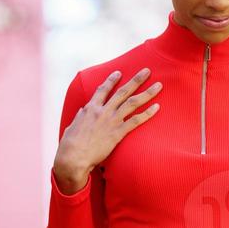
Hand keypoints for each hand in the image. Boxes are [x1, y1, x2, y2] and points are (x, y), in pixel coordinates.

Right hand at [53, 67, 161, 192]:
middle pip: (123, 91)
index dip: (112, 80)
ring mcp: (111, 121)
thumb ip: (80, 116)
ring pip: (133, 102)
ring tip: (159, 85)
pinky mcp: (117, 133)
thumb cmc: (70, 144)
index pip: (103, 89)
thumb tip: (82, 111)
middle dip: (136, 80)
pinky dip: (147, 113)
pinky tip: (157, 107)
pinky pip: (136, 120)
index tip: (119, 72)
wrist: (73, 157)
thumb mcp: (72, 125)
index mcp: (90, 108)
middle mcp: (102, 111)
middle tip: (147, 71)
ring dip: (147, 92)